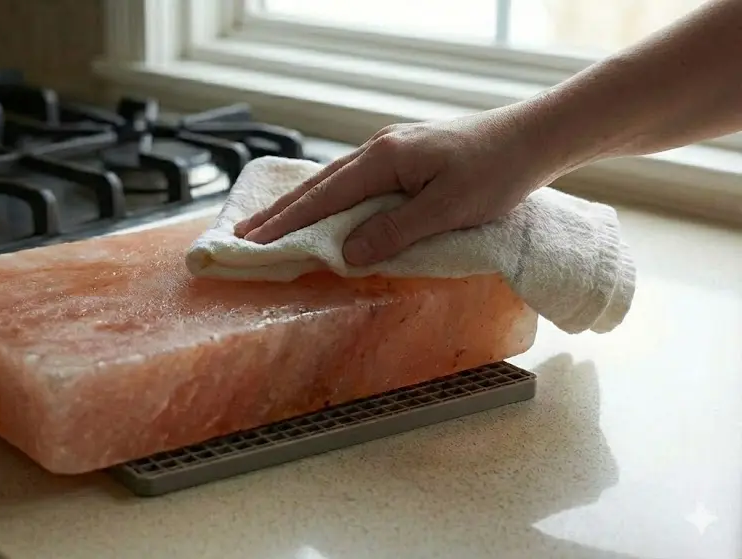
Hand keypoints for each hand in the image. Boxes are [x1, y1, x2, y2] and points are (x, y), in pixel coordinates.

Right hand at [233, 110, 553, 265]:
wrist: (532, 138)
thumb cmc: (497, 172)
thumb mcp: (448, 209)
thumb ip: (396, 231)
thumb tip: (347, 254)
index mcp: (384, 159)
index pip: (323, 197)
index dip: (286, 223)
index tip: (252, 242)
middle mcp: (379, 149)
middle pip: (317, 185)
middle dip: (278, 213)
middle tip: (242, 235)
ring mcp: (390, 150)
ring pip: (332, 181)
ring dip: (299, 205)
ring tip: (269, 224)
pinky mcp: (403, 156)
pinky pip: (352, 180)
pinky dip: (326, 198)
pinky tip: (321, 208)